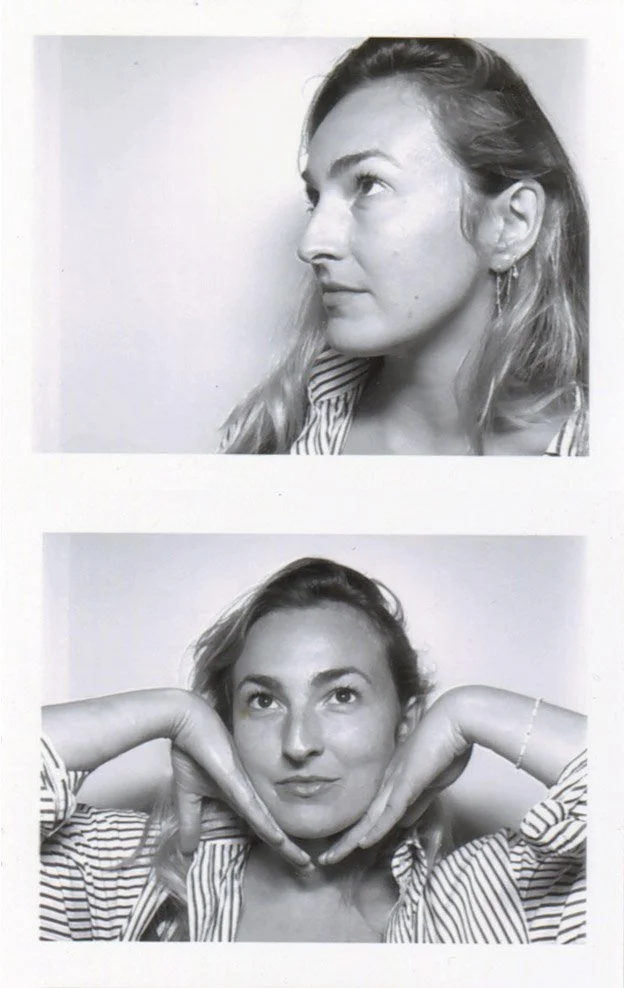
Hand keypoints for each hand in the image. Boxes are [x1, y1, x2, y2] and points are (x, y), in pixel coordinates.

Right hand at [169, 692, 310, 868]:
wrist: (186, 722)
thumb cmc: (192, 752)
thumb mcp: (188, 795)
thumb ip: (191, 822)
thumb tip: (188, 852)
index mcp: (241, 797)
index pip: (263, 828)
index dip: (278, 846)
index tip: (294, 862)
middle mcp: (249, 794)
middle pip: (273, 829)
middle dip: (290, 851)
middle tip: (308, 869)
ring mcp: (245, 788)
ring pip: (270, 824)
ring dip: (286, 846)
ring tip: (305, 863)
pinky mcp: (237, 781)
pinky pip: (254, 808)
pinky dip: (267, 826)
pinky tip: (280, 840)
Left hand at [319, 690, 471, 865]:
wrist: (456, 719)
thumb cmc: (447, 746)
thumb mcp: (433, 782)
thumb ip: (418, 801)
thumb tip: (403, 823)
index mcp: (394, 780)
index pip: (372, 812)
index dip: (358, 832)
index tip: (344, 848)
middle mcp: (389, 781)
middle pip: (363, 818)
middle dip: (344, 841)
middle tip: (325, 859)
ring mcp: (396, 780)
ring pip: (370, 817)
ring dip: (351, 840)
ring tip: (331, 858)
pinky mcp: (408, 781)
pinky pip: (390, 809)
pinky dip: (376, 828)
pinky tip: (363, 843)